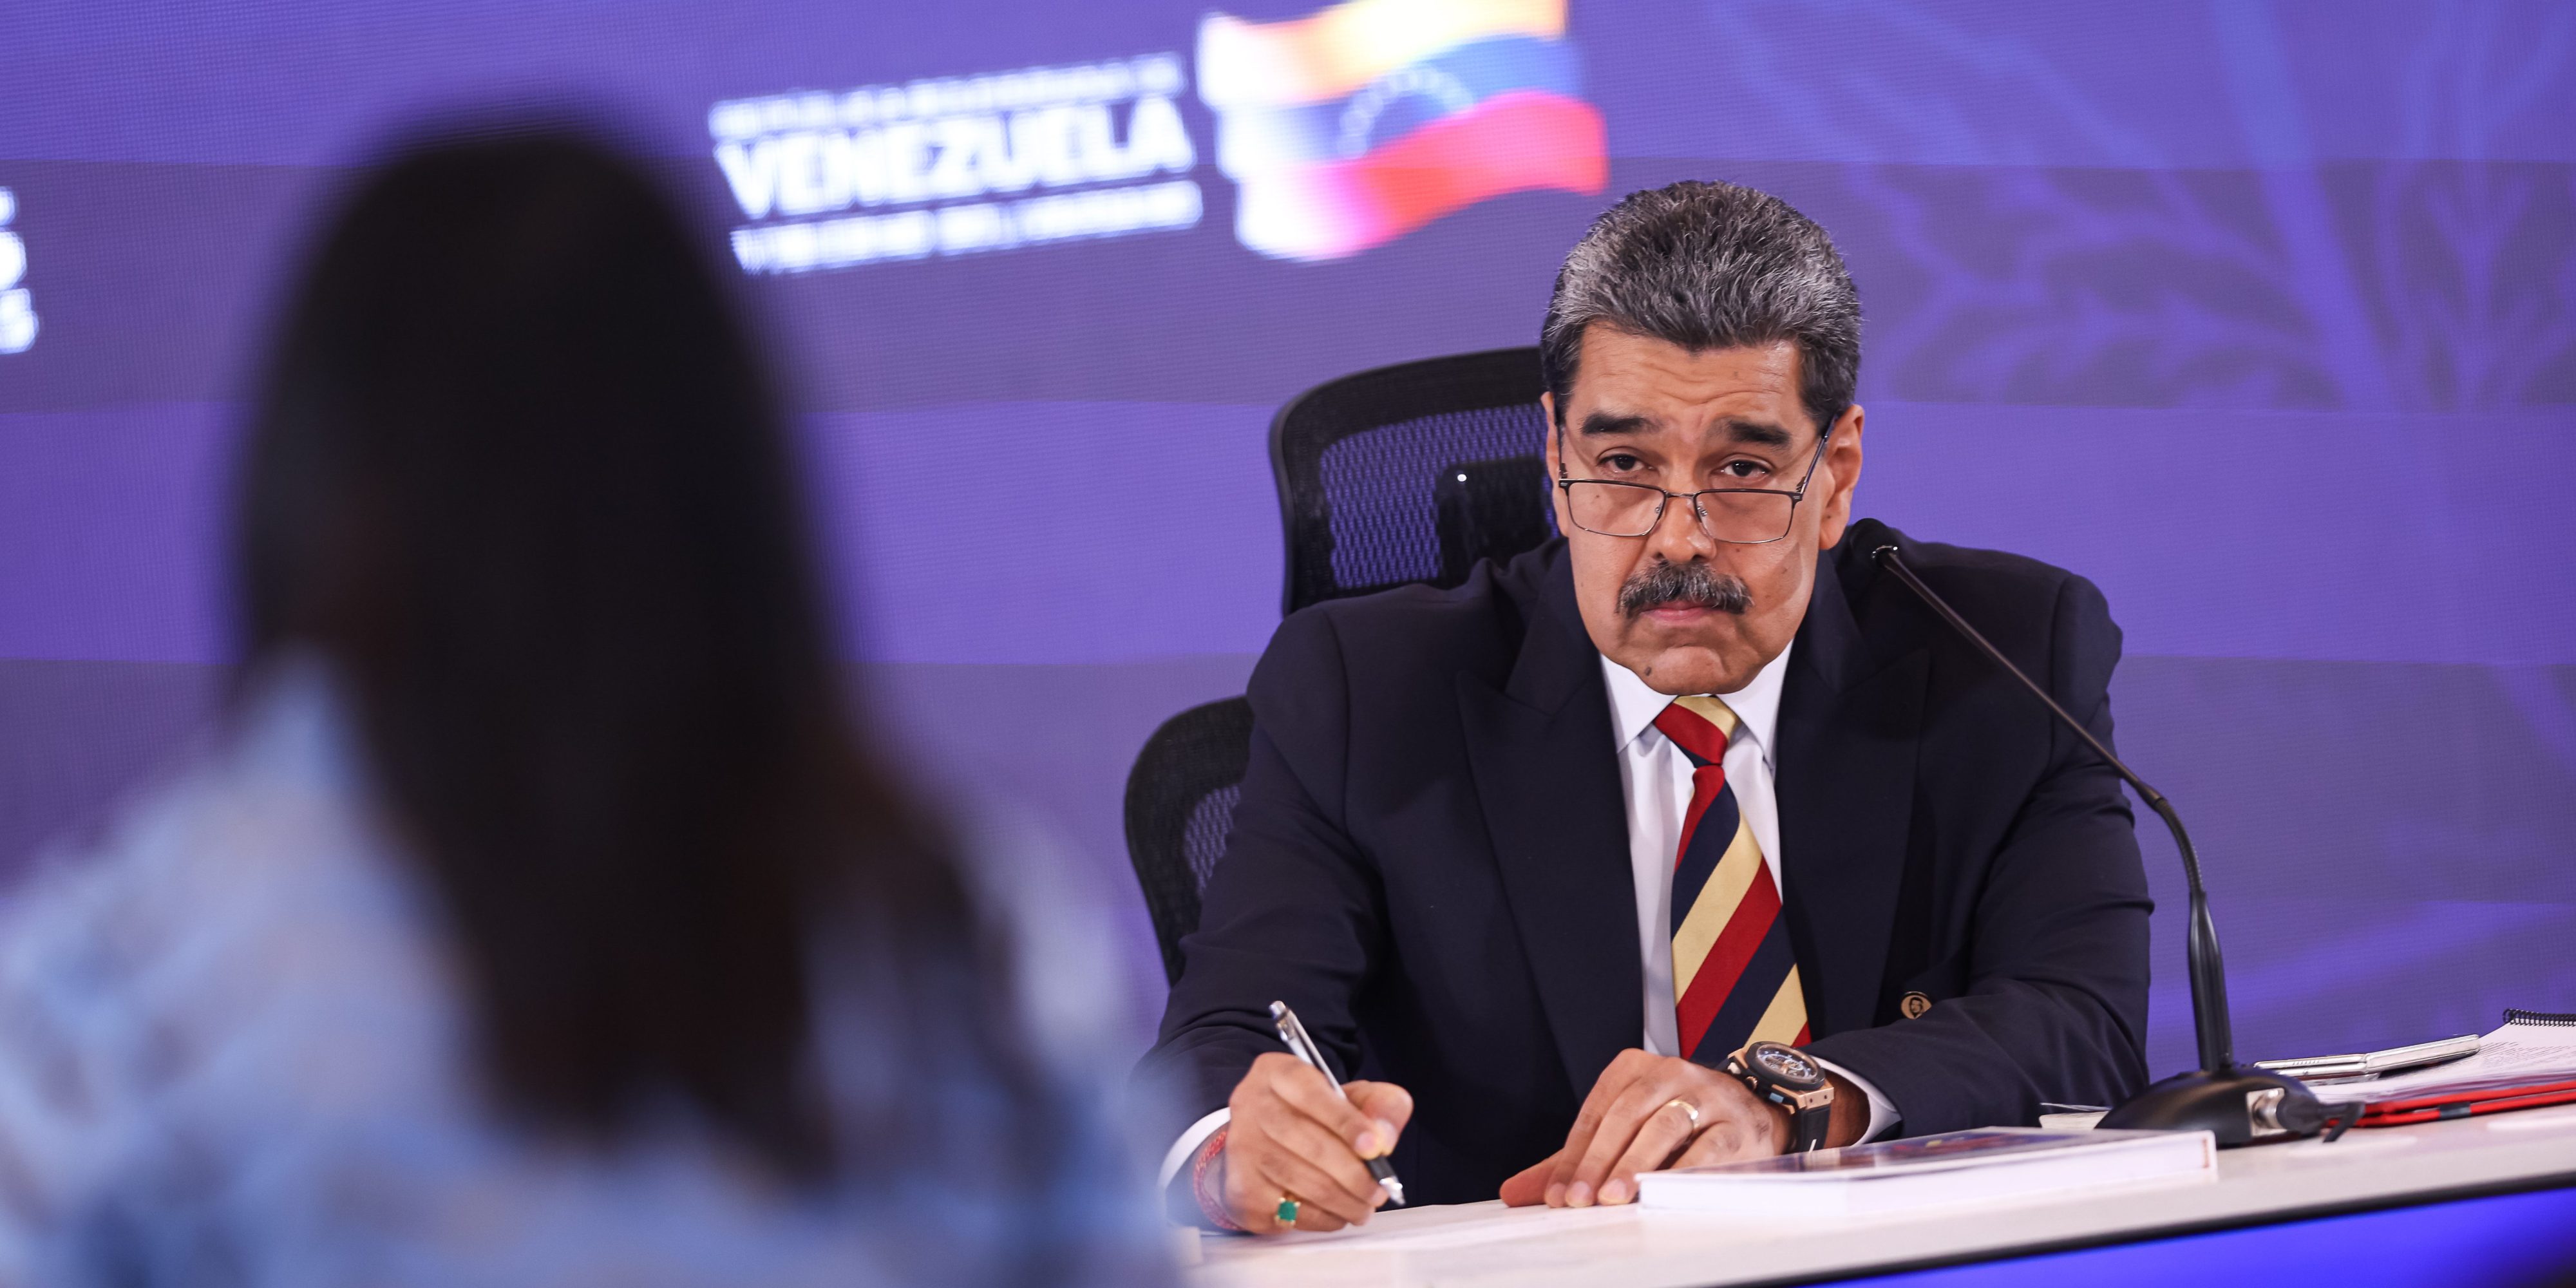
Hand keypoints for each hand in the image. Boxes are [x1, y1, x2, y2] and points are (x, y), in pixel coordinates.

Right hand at [1219, 1052, 1412, 1233]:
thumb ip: (1381, 1105)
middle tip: (1379, 1190)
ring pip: (1304, 1182)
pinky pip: (1291, 1212)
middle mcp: (1251, 1105)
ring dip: (1344, 1202)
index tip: (1376, 1148)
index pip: (1313, 1096)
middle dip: (1355, 1175)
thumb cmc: (1315, 1116)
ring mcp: (1242, 1149)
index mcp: (1279, 1072)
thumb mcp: (1353, 1096)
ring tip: (1365, 1206)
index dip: (1347, 1124)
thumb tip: (1383, 1139)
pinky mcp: (1242, 1189)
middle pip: (1311, 1145)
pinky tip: (1337, 1213)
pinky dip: (1323, 1218)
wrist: (1264, 1143)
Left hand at [1497, 1049, 1782, 1207]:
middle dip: (1599, 1159)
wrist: (1750, 1114)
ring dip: (1636, 1163)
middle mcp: (1670, 1073)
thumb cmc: (1679, 1123)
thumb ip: (1573, 1160)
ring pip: (1665, 1125)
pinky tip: (1663, 1192)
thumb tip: (1515, 1191)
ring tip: (1615, 1196)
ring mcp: (1706, 1095)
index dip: (1573, 1154)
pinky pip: (1708, 1147)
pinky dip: (1683, 1171)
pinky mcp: (1736, 1124)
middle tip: (1581, 1198)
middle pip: (1626, 1114)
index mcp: (1635, 1068)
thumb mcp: (1623, 1132)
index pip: (1595, 1111)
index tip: (1557, 1193)